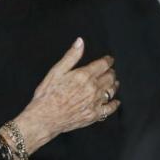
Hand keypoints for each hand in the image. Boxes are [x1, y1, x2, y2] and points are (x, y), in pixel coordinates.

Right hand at [10, 38, 119, 153]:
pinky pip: (110, 108)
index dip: (108, 60)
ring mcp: (95, 102)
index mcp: (84, 75)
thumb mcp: (55, 72)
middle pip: (110, 77)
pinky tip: (115, 101)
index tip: (108, 59)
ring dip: (114, 85)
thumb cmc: (47, 95)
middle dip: (111, 72)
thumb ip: (71, 56)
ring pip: (111, 90)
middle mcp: (93, 88)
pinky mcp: (94, 114)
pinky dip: (114, 103)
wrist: (44, 118)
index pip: (103, 64)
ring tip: (113, 82)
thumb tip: (80, 42)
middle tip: (109, 70)